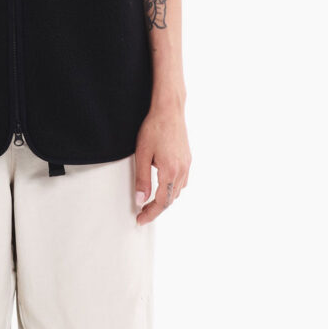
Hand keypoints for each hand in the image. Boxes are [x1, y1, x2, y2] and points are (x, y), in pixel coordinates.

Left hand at [133, 101, 190, 225]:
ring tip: (151, 201)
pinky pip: (182, 180)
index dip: (151, 213)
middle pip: (171, 199)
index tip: (140, 219)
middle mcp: (182, 171)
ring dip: (165, 199)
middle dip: (157, 208)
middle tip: (143, 212)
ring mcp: (187, 164)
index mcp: (170, 171)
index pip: (161, 202)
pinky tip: (164, 184)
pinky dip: (173, 188)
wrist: (169, 109)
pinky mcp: (187, 158)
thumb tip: (140, 199)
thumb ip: (142, 179)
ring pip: (177, 191)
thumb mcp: (142, 153)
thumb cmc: (154, 127)